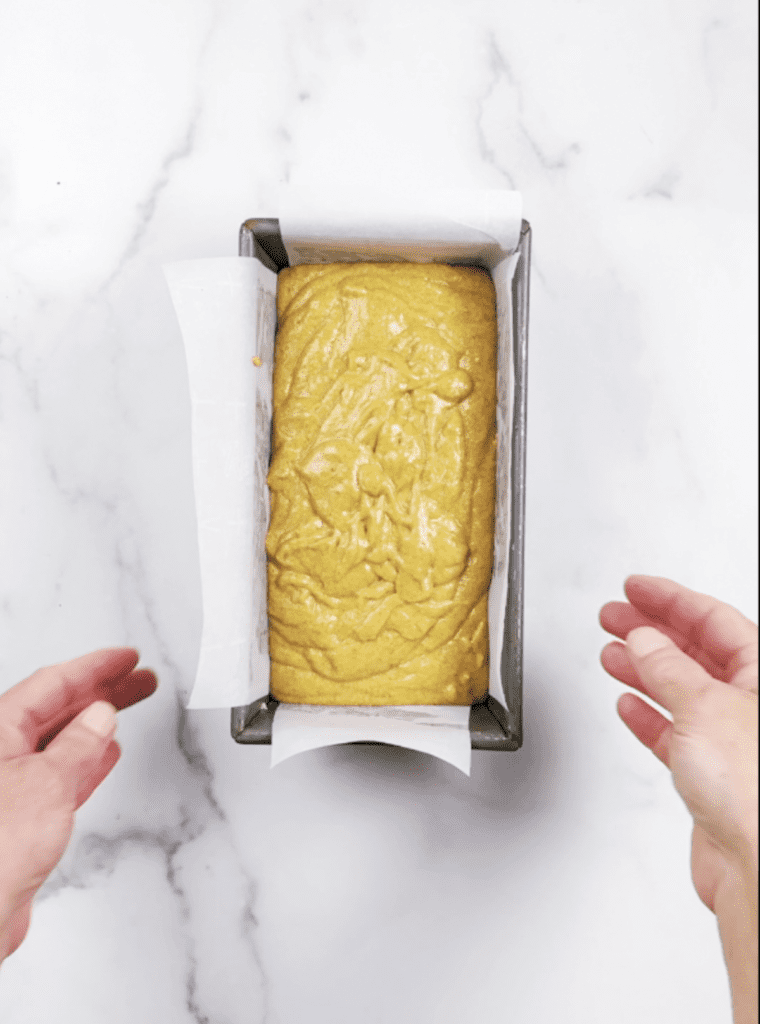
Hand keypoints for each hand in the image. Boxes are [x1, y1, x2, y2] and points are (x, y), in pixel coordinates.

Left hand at [0, 648, 156, 963]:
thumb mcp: (47, 782)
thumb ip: (78, 745)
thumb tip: (99, 715)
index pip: (52, 684)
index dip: (93, 667)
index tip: (125, 658)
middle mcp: (1, 754)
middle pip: (58, 708)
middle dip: (101, 690)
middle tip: (138, 678)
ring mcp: (13, 785)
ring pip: (61, 739)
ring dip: (97, 722)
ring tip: (129, 705)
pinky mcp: (23, 816)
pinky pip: (62, 773)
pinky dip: (88, 760)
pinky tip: (106, 753)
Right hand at [600, 576, 757, 1023]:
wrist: (756, 866)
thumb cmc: (754, 791)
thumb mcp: (703, 705)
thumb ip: (668, 668)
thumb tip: (645, 638)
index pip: (714, 620)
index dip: (671, 599)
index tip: (637, 587)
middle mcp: (750, 705)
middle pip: (696, 652)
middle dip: (652, 630)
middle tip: (617, 613)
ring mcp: (730, 739)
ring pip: (680, 690)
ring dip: (643, 668)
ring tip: (613, 650)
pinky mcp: (709, 774)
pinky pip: (673, 732)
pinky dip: (648, 715)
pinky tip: (629, 703)